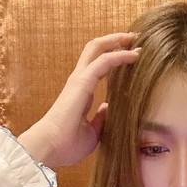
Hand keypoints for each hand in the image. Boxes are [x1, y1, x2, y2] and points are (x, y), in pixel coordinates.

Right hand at [18, 31, 141, 168]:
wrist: (51, 148)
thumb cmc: (68, 144)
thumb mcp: (93, 131)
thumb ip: (101, 118)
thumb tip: (108, 108)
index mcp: (82, 91)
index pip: (98, 66)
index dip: (114, 57)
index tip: (133, 55)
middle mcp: (79, 81)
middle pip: (95, 50)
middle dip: (115, 41)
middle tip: (134, 38)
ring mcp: (79, 80)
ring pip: (97, 49)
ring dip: (117, 42)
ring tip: (135, 38)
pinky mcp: (81, 83)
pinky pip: (103, 62)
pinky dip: (119, 56)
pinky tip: (134, 55)